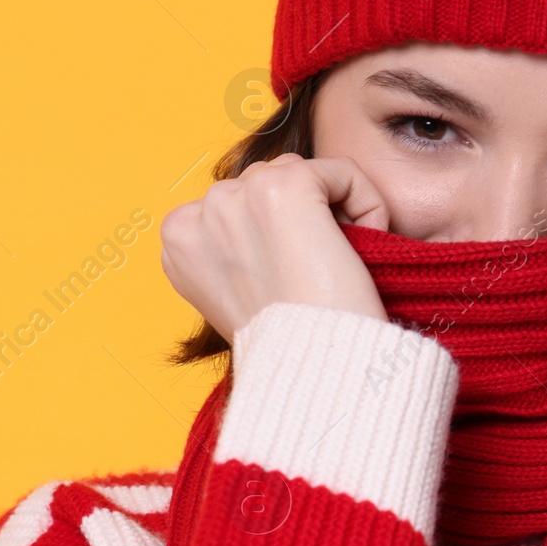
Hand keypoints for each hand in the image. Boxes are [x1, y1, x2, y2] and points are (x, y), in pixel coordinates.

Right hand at [160, 154, 390, 340]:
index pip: (242, 203)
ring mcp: (236, 196)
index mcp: (179, 240)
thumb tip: (270, 218)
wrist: (317, 373)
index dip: (280, 238)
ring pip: (306, 174)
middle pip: (270, 180)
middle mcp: (197, 212)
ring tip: (334, 267)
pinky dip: (367, 204)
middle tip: (318, 276)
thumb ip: (237, 249)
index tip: (293, 283)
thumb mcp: (240, 294)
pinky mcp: (284, 187)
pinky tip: (359, 251)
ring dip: (334, 212)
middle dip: (304, 219)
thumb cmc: (291, 345)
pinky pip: (343, 172)